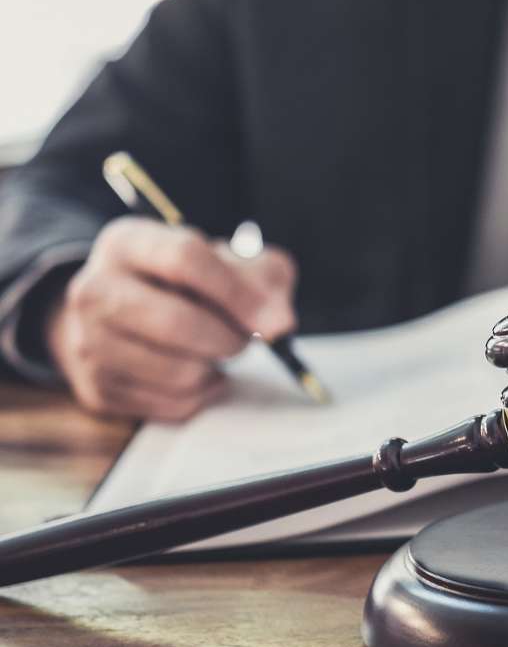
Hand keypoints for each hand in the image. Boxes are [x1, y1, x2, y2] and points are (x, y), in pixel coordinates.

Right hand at [45, 217, 296, 420]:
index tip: (273, 321)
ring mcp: (89, 342)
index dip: (238, 293)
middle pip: (176, 322)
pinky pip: (173, 404)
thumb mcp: (233, 262)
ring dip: (215, 368)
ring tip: (214, 351)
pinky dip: (202, 393)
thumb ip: (265, 281)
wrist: (125, 316)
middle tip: (244, 339)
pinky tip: (198, 373)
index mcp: (127, 242)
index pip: (185, 259)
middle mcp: (94, 289)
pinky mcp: (98, 389)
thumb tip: (279, 324)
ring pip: (177, 371)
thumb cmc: (191, 284)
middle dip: (229, 338)